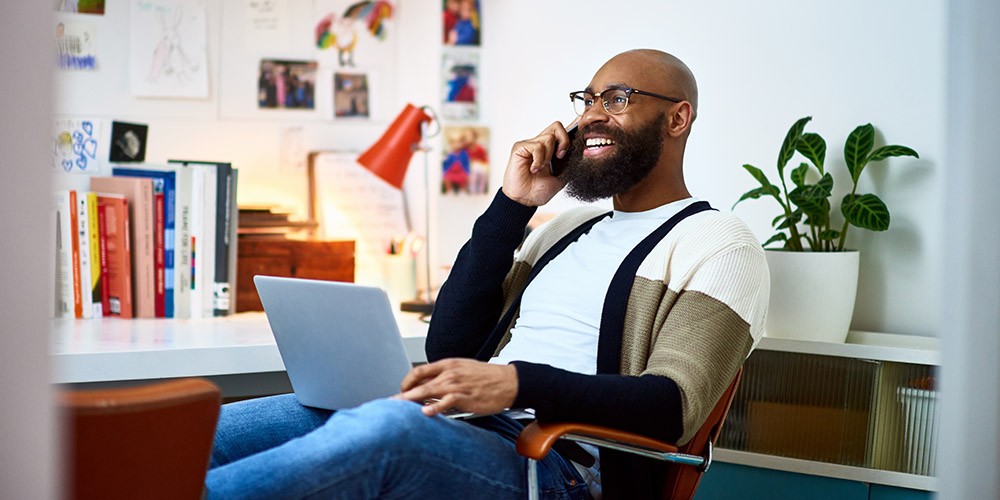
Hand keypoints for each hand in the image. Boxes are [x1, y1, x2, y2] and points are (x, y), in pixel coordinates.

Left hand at [395, 359, 517, 416]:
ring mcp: (457, 385)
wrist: (509, 381)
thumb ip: (445, 377)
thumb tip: (428, 387)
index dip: (406, 381)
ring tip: (399, 408)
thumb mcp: (463, 370)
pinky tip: (426, 412)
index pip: (419, 370)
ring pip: (428, 390)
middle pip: (419, 382)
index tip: (401, 391)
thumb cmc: (487, 377)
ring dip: (411, 399)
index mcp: (448, 364)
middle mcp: (450, 373)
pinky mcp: (466, 397)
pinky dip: (435, 407)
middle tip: (390, 402)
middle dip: (402, 393)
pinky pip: (446, 401)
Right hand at [501, 121, 575, 206]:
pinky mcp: (520, 147)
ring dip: (548, 156)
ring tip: (541, 168)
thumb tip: (581, 153)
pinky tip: (533, 169)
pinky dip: (538, 160)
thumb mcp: (561, 177)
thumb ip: (569, 164)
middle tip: (560, 157)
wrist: (525, 200)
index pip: (562, 132)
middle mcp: (540, 144)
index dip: (571, 130)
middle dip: (564, 141)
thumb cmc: (539, 190)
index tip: (577, 139)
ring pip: (548, 138)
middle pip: (557, 126)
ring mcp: (530, 144)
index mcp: (550, 149)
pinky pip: (537, 147)